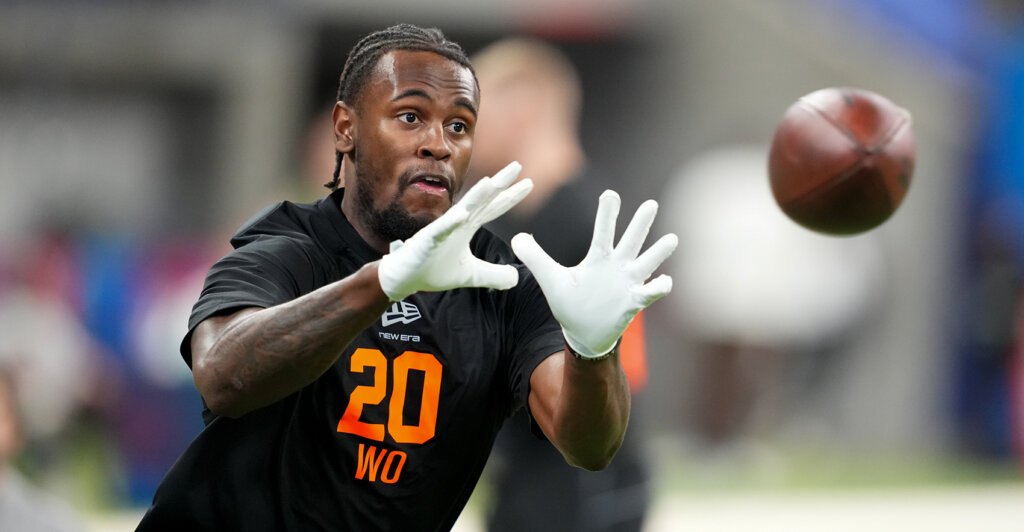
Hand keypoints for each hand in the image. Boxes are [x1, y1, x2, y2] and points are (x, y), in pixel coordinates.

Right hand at [378, 161, 532, 300]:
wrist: (405, 278)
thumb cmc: (433, 270)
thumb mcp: (470, 274)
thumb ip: (492, 275)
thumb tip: (515, 278)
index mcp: (468, 226)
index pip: (493, 208)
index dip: (510, 196)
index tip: (528, 183)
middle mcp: (457, 222)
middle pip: (482, 200)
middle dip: (499, 183)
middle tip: (517, 165)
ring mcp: (442, 230)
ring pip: (463, 209)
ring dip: (477, 196)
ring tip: (492, 182)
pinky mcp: (427, 241)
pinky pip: (440, 230)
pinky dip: (451, 222)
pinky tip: (463, 214)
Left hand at [511, 190, 676, 357]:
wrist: (583, 333)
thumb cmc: (570, 303)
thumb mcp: (551, 279)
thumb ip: (535, 258)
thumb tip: (515, 238)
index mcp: (598, 259)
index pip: (603, 232)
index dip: (607, 214)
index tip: (610, 193)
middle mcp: (617, 266)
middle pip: (630, 241)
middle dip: (640, 224)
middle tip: (651, 204)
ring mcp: (627, 284)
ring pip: (646, 263)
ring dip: (658, 252)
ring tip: (672, 239)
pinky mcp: (633, 302)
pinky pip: (649, 293)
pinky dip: (658, 288)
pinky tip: (666, 281)